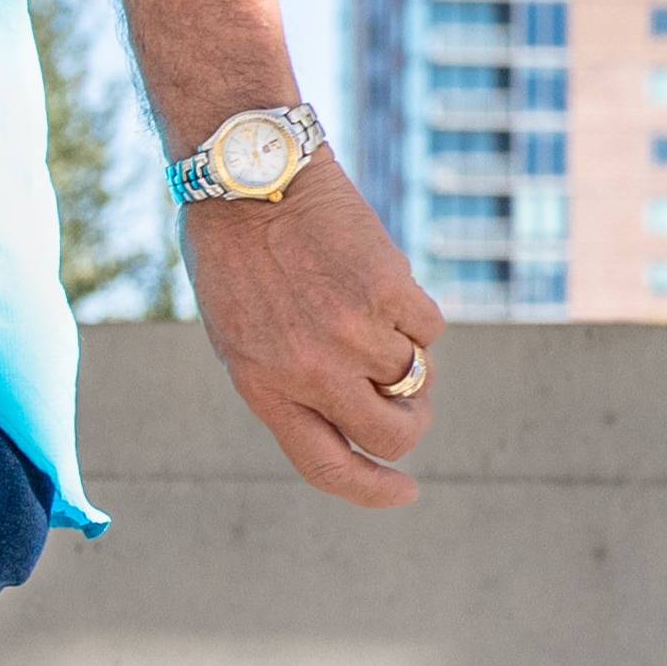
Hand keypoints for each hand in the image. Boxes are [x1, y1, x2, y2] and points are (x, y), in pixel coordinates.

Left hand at [180, 164, 443, 510]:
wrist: (250, 173)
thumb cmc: (236, 254)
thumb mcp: (240, 334)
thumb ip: (287, 383)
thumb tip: (352, 416)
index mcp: (263, 388)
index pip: (327, 466)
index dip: (372, 490)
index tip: (405, 492)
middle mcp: (310, 370)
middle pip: (391, 433)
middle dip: (411, 423)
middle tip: (410, 401)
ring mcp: (352, 331)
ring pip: (417, 375)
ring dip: (407, 353)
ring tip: (369, 310)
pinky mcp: (389, 289)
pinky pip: (430, 326)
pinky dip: (415, 310)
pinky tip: (377, 277)